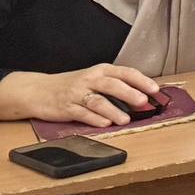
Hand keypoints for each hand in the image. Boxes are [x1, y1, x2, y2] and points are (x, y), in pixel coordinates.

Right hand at [0, 62, 160, 128]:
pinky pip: (82, 114)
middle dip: (129, 93)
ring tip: (125, 119)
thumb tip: (142, 97)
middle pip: (112, 85)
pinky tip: (105, 124)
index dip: (141, 81)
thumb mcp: (94, 79)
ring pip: (98, 101)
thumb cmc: (73, 85)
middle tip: (142, 102)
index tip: (155, 90)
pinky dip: (95, 119)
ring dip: (113, 110)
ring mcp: (77, 94)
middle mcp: (90, 79)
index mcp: (101, 70)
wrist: (39, 90)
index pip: (125, 73)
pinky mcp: (66, 108)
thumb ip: (116, 85)